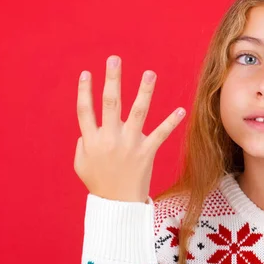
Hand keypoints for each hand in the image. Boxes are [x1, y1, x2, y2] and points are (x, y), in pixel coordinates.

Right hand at [74, 55, 185, 202]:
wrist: (117, 204)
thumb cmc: (99, 182)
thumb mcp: (81, 163)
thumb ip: (83, 142)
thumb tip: (88, 128)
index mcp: (92, 139)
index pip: (85, 110)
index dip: (85, 91)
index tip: (87, 73)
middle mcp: (110, 138)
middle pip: (110, 103)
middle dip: (112, 79)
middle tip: (115, 59)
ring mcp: (130, 144)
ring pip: (138, 113)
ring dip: (144, 91)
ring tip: (150, 73)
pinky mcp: (147, 152)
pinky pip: (161, 134)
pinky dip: (171, 122)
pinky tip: (181, 110)